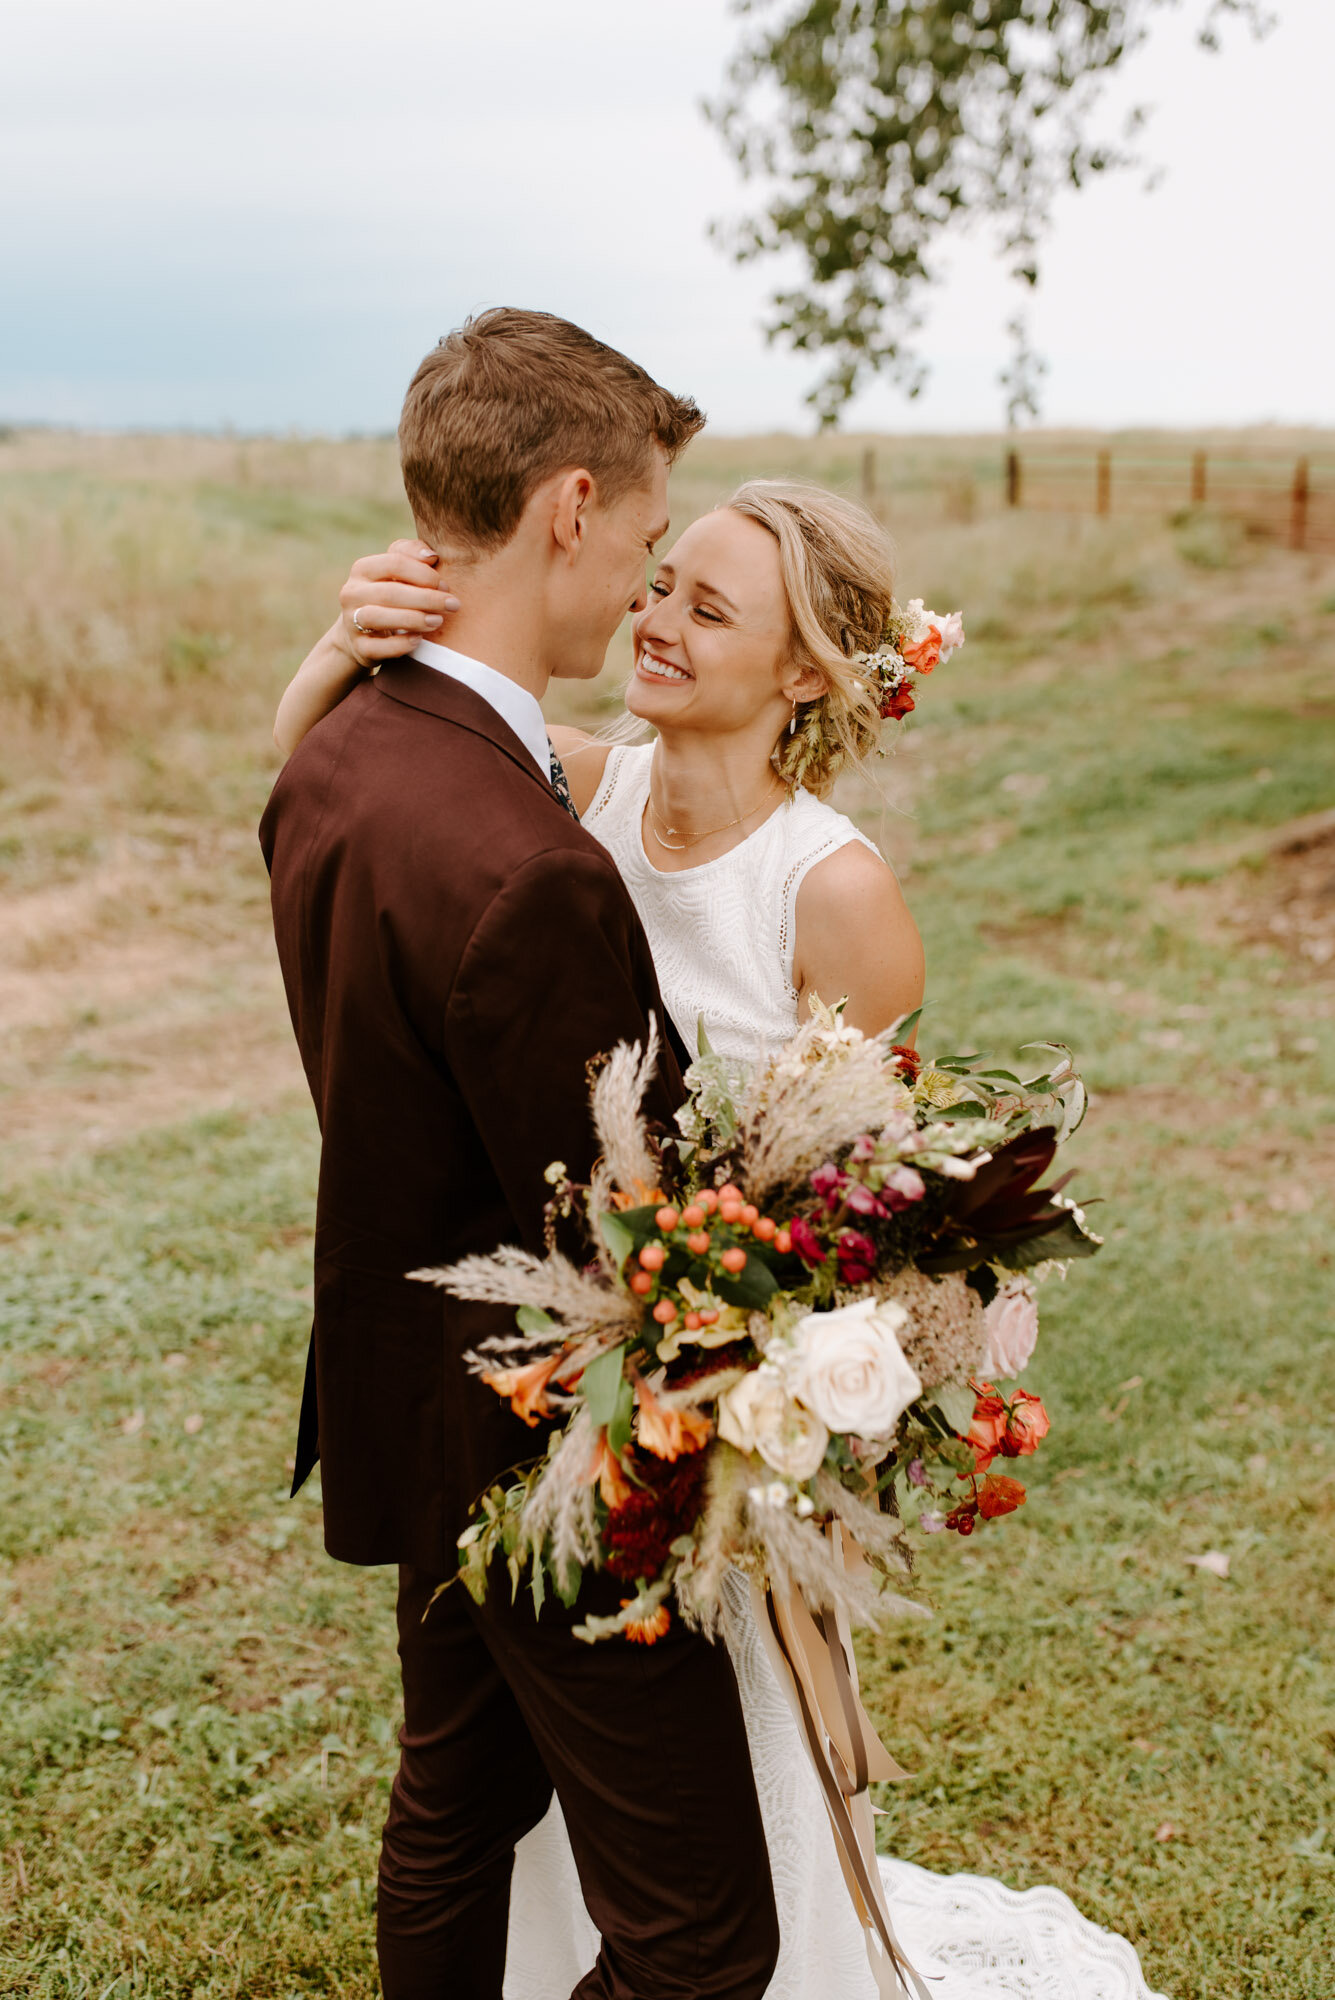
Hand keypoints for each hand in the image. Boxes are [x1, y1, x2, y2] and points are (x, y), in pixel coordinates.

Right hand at [337, 540, 459, 665]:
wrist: (361, 634)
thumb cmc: (389, 595)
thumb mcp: (397, 572)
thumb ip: (413, 555)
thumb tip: (431, 556)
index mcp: (363, 569)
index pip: (394, 563)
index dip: (424, 574)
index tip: (445, 586)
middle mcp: (352, 593)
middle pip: (389, 592)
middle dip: (426, 598)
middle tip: (452, 605)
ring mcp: (351, 621)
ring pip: (377, 617)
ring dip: (413, 619)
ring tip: (437, 621)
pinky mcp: (358, 647)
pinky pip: (377, 647)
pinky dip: (400, 644)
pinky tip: (419, 640)